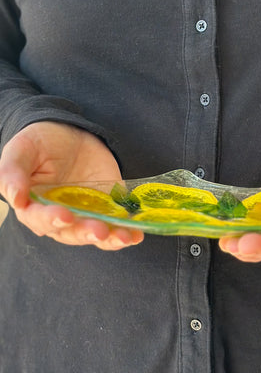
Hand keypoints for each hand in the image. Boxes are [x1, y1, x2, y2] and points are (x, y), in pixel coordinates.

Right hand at [0, 121, 143, 249]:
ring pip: (96, 233)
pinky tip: (136, 234)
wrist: (72, 134)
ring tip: (125, 237)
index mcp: (35, 206)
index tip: (65, 215)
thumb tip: (14, 197)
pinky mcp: (107, 208)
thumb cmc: (42, 141)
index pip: (40, 219)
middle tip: (99, 230)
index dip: (51, 220)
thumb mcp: (23, 148)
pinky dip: (126, 230)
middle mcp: (61, 216)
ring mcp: (86, 213)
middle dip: (86, 232)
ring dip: (110, 239)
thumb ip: (13, 171)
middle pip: (72, 232)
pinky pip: (116, 224)